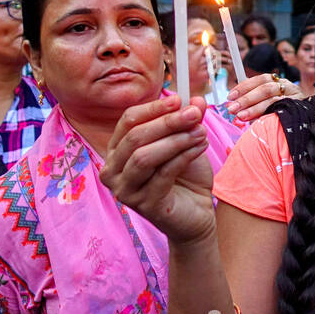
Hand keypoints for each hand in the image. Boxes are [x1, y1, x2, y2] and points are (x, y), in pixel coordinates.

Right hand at [99, 94, 214, 244]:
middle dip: (167, 122)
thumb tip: (196, 99)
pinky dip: (184, 156)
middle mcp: (113, 171)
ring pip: (145, 156)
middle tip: (194, 113)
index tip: (180, 98)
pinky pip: (162, 174)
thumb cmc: (185, 178)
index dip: (153, 108)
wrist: (196, 214)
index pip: (128, 121)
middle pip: (135, 137)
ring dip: (176, 140)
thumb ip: (188, 122)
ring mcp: (124, 190)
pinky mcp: (143, 205)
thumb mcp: (186, 144)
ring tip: (201, 132)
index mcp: (117, 151)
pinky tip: (200, 146)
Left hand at [225, 73, 294, 121]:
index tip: (230, 96)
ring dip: (254, 108)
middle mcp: (288, 87)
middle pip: (265, 88)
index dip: (244, 86)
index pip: (260, 79)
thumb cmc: (287, 113)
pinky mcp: (299, 109)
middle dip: (246, 98)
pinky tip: (258, 120)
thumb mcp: (272, 104)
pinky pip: (281, 111)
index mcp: (279, 82)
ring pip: (272, 99)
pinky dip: (268, 115)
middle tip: (232, 108)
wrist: (311, 121)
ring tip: (240, 116)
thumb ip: (257, 102)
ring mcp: (295, 98)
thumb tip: (237, 108)